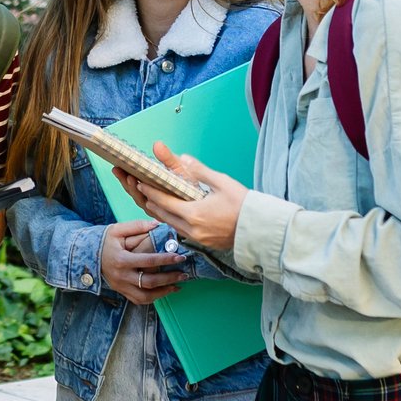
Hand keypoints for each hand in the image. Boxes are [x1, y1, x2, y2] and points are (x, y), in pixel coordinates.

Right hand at [101, 219, 189, 303]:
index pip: (148, 261)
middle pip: (149, 282)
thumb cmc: (104, 241)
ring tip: (177, 286)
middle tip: (184, 274)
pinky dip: (152, 298)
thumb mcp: (117, 230)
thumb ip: (137, 226)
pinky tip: (163, 291)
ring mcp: (120, 286)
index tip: (180, 257)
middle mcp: (121, 276)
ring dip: (163, 292)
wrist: (87, 255)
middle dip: (169, 279)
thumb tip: (158, 225)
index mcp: (122, 259)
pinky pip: (138, 300)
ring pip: (145, 296)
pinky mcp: (121, 291)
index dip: (166, 259)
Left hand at [114, 143, 245, 251]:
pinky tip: (172, 212)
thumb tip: (182, 158)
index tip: (140, 182)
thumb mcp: (222, 182)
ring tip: (152, 199)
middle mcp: (192, 228)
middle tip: (141, 189)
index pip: (163, 201)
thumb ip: (199, 171)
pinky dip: (172, 220)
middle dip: (150, 201)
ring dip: (160, 212)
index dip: (150, 191)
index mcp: (194, 213)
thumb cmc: (244, 204)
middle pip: (162, 215)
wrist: (260, 229)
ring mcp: (197, 238)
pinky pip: (181, 230)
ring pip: (170, 224)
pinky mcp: (203, 242)